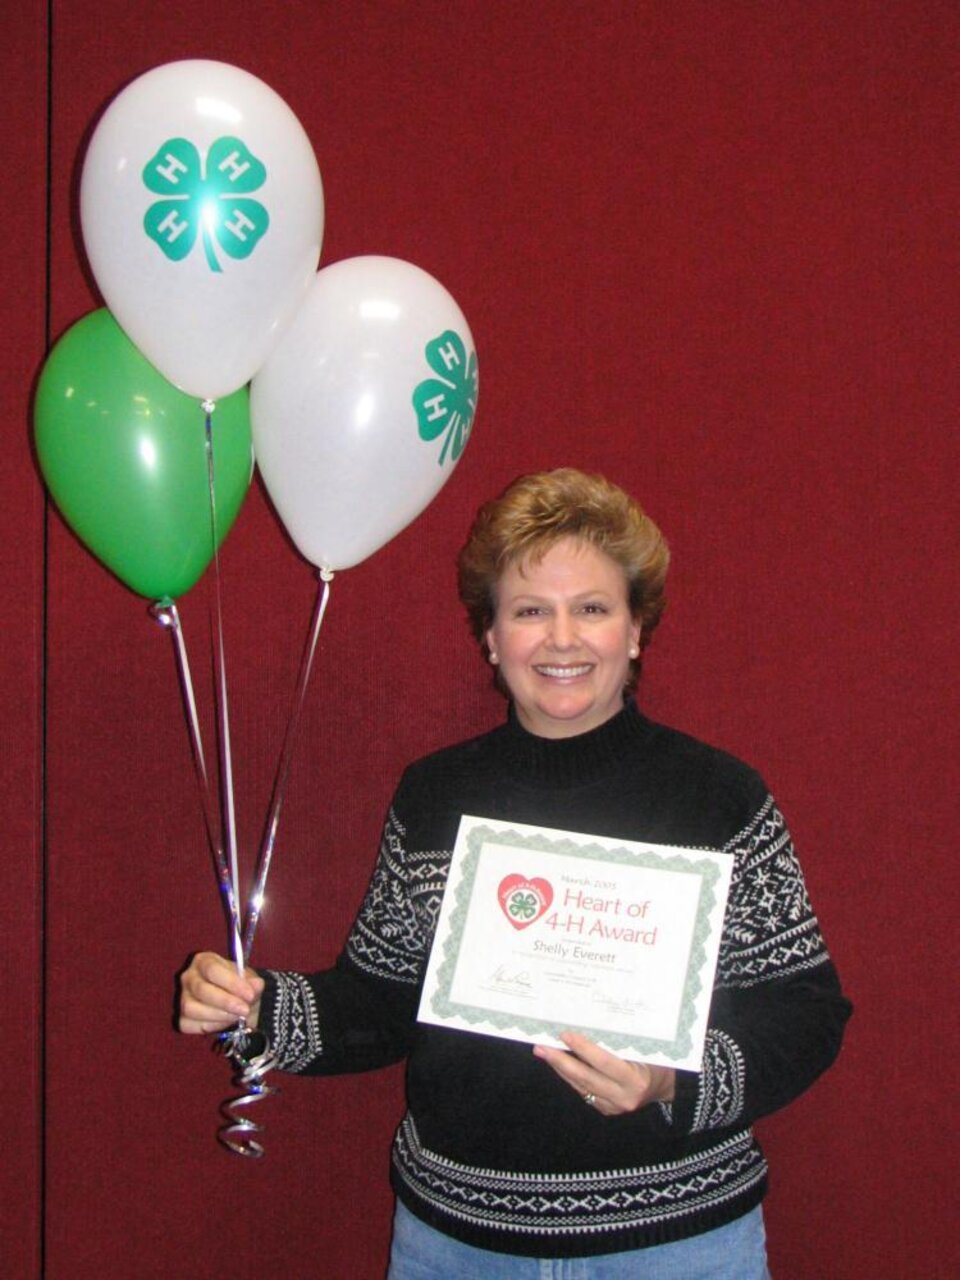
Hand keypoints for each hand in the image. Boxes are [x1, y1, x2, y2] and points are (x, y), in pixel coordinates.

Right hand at [179, 951, 264, 1034]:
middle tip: (245, 1010)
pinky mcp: (181, 1018)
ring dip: (218, 1015)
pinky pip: (189, 1024)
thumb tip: (256, 985)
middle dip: (226, 1002)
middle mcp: (188, 977)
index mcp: (203, 960)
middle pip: (201, 990)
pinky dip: (209, 1026)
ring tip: (237, 1016)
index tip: (249, 994)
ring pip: (191, 1008)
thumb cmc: (239, 985)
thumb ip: (253, 982)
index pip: (212, 969)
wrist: (237, 1002)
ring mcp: (182, 997)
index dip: (231, 983)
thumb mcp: (250, 980)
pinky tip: (225, 1023)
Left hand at [533, 1031, 675, 1115]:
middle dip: (560, 1061)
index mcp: (636, 1080)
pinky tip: (558, 1063)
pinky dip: (570, 1076)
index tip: (565, 1034)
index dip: (583, 1048)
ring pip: (581, 1086)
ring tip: (543, 1051)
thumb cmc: (657, 1060)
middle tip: (541, 1046)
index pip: (604, 1063)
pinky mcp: (606, 1110)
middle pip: (586, 1077)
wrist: (665, 1087)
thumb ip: (620, 1042)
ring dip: (560, 1068)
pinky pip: (584, 1091)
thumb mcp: (644, 1049)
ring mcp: (614, 1107)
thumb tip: (588, 1023)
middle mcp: (623, 1097)